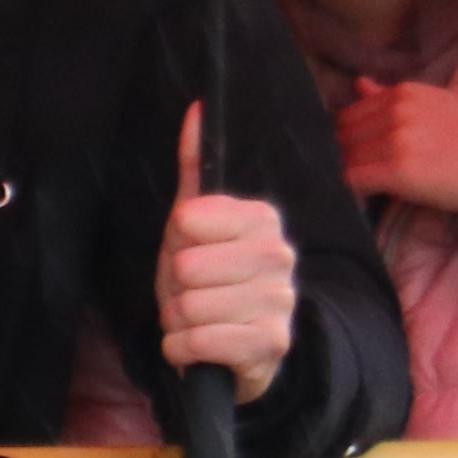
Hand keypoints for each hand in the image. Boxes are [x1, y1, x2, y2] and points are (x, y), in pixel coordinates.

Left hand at [150, 116, 294, 401]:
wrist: (229, 349)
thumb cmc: (207, 278)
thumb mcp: (192, 222)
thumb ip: (195, 165)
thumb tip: (198, 108)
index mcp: (262, 218)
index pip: (189, 218)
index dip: (177, 240)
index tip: (192, 248)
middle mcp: (281, 255)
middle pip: (187, 266)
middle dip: (176, 286)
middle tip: (194, 290)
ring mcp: (281, 302)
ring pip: (190, 306)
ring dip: (179, 320)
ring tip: (199, 318)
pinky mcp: (272, 345)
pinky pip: (198, 342)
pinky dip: (182, 348)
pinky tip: (200, 346)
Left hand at [335, 77, 457, 221]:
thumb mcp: (438, 104)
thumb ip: (393, 96)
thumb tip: (359, 84)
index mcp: (405, 92)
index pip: (352, 113)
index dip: (354, 136)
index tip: (364, 151)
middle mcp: (396, 111)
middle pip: (343, 135)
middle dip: (349, 153)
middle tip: (366, 170)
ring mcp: (395, 140)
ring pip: (346, 157)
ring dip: (353, 171)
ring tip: (372, 183)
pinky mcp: (397, 170)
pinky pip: (353, 179)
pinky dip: (355, 189)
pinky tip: (372, 194)